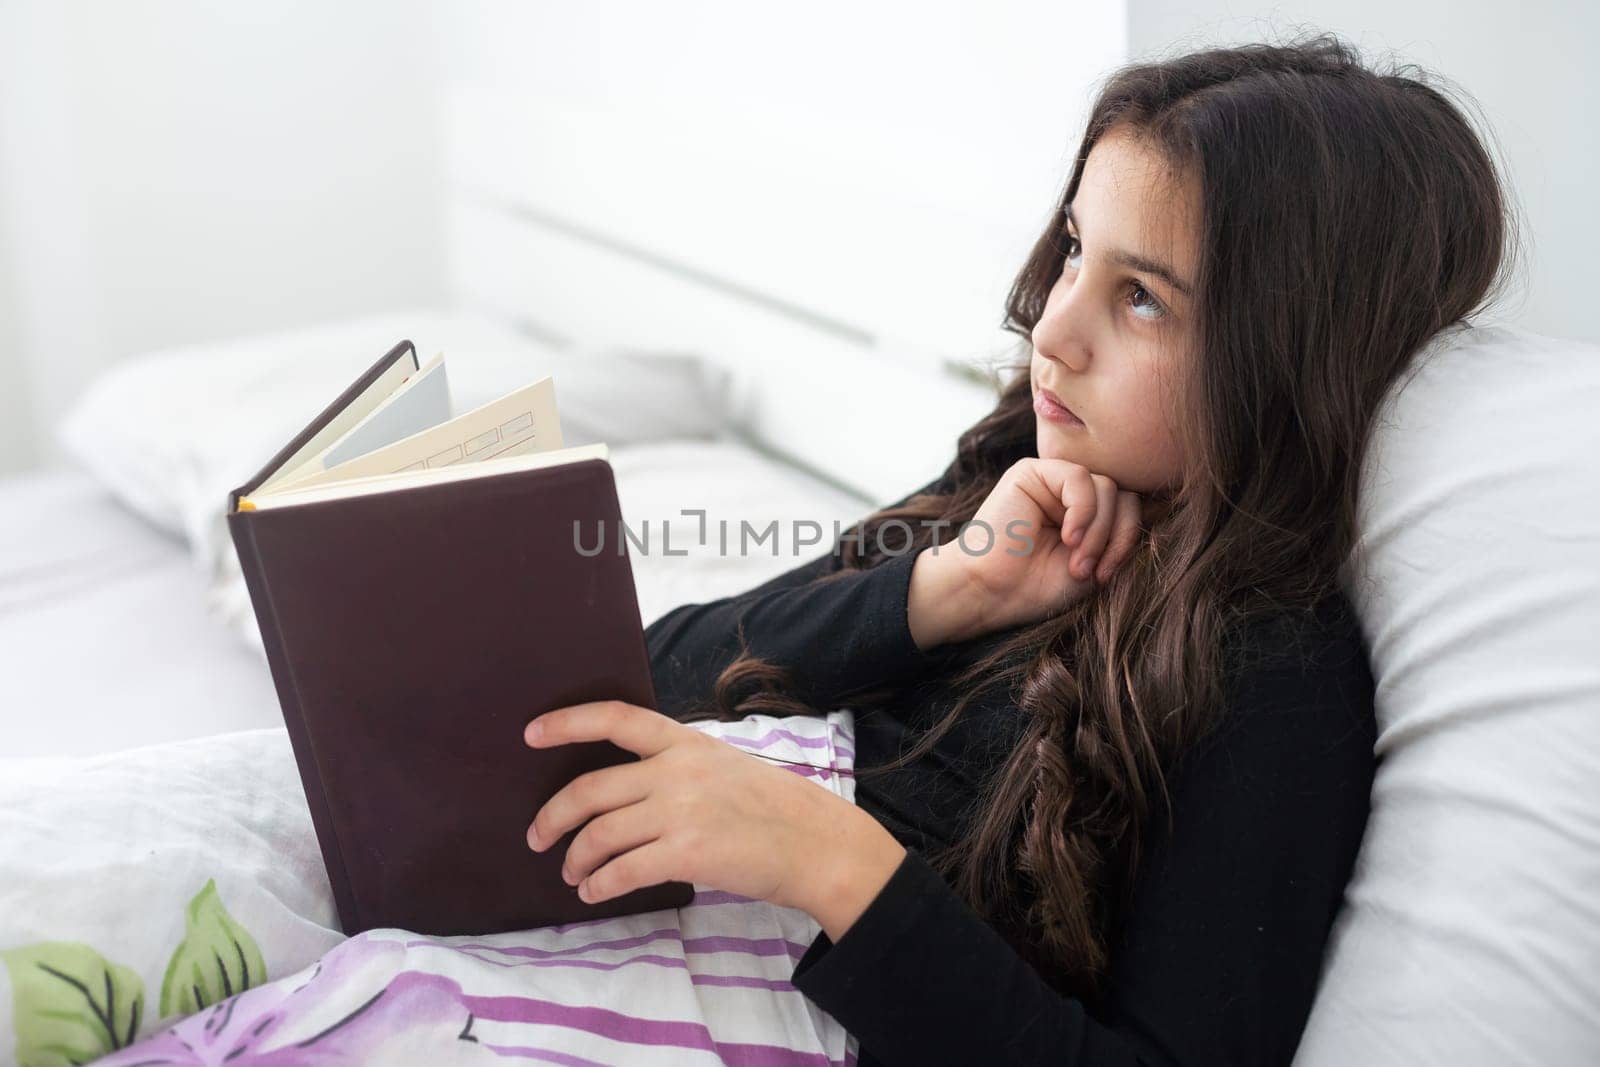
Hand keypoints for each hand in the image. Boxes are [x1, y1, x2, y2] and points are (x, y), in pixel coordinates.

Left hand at [524, 701, 904, 931]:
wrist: (816, 843)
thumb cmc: (773, 809)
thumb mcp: (723, 767)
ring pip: (599, 833)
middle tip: (537, 837)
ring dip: (576, 858)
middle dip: (553, 817)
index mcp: (686, 741)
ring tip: (572, 874)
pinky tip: (594, 892)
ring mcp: (680, 811)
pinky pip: (622, 870)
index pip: (615, 718)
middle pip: (590, 789)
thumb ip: (677, 769)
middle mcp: (677, 770)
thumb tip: (625, 794)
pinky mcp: (686, 853)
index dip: (567, 722)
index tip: (531, 733)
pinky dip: (599, 885)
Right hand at [908, 458, 1144, 647]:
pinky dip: (1082, 511)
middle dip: (1116, 537)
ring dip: (1098, 532)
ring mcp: (1052, 480)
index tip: (1109, 575)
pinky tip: (1066, 537)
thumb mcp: (1097, 562)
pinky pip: (1080, 478)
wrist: (991, 592)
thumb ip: (1122, 535)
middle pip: (1125, 496)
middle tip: (1092, 571)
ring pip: (1108, 488)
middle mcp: (1072, 493)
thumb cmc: (1037, 586)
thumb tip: (1167, 507)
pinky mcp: (1032, 472)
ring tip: (1076, 561)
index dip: (1130, 538)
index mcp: (1088, 513)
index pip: (1131, 507)